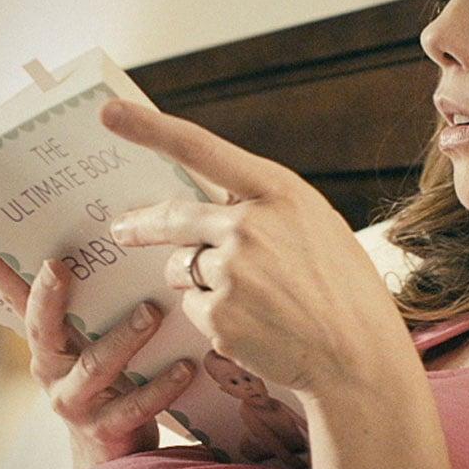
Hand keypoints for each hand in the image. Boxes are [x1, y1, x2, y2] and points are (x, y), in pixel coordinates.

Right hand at [0, 141, 196, 468]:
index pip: (17, 302)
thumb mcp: (87, 342)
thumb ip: (86, 304)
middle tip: (63, 266)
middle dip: (50, 298)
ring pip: (96, 366)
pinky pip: (135, 404)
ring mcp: (77, 401)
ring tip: (151, 312)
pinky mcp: (108, 427)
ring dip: (124, 337)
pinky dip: (162, 385)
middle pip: (44, 330)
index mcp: (45, 344)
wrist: (112, 453)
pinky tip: (185, 367)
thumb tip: (97, 242)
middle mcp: (52, 370)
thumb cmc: (107, 381)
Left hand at [99, 99, 413, 397]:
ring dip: (200, 280)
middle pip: (173, 217)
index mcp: (278, 192)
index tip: (109, 113)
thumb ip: (263, 209)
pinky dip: (213, 317)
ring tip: (254, 300)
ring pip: (183, 267)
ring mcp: (231, 272)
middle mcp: (249, 225)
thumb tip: (205, 214)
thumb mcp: (315, 226)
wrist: (359, 356)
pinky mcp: (218, 316)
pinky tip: (255, 326)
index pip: (201, 149)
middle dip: (141, 226)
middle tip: (122, 230)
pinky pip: (193, 308)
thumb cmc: (342, 289)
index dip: (150, 128)